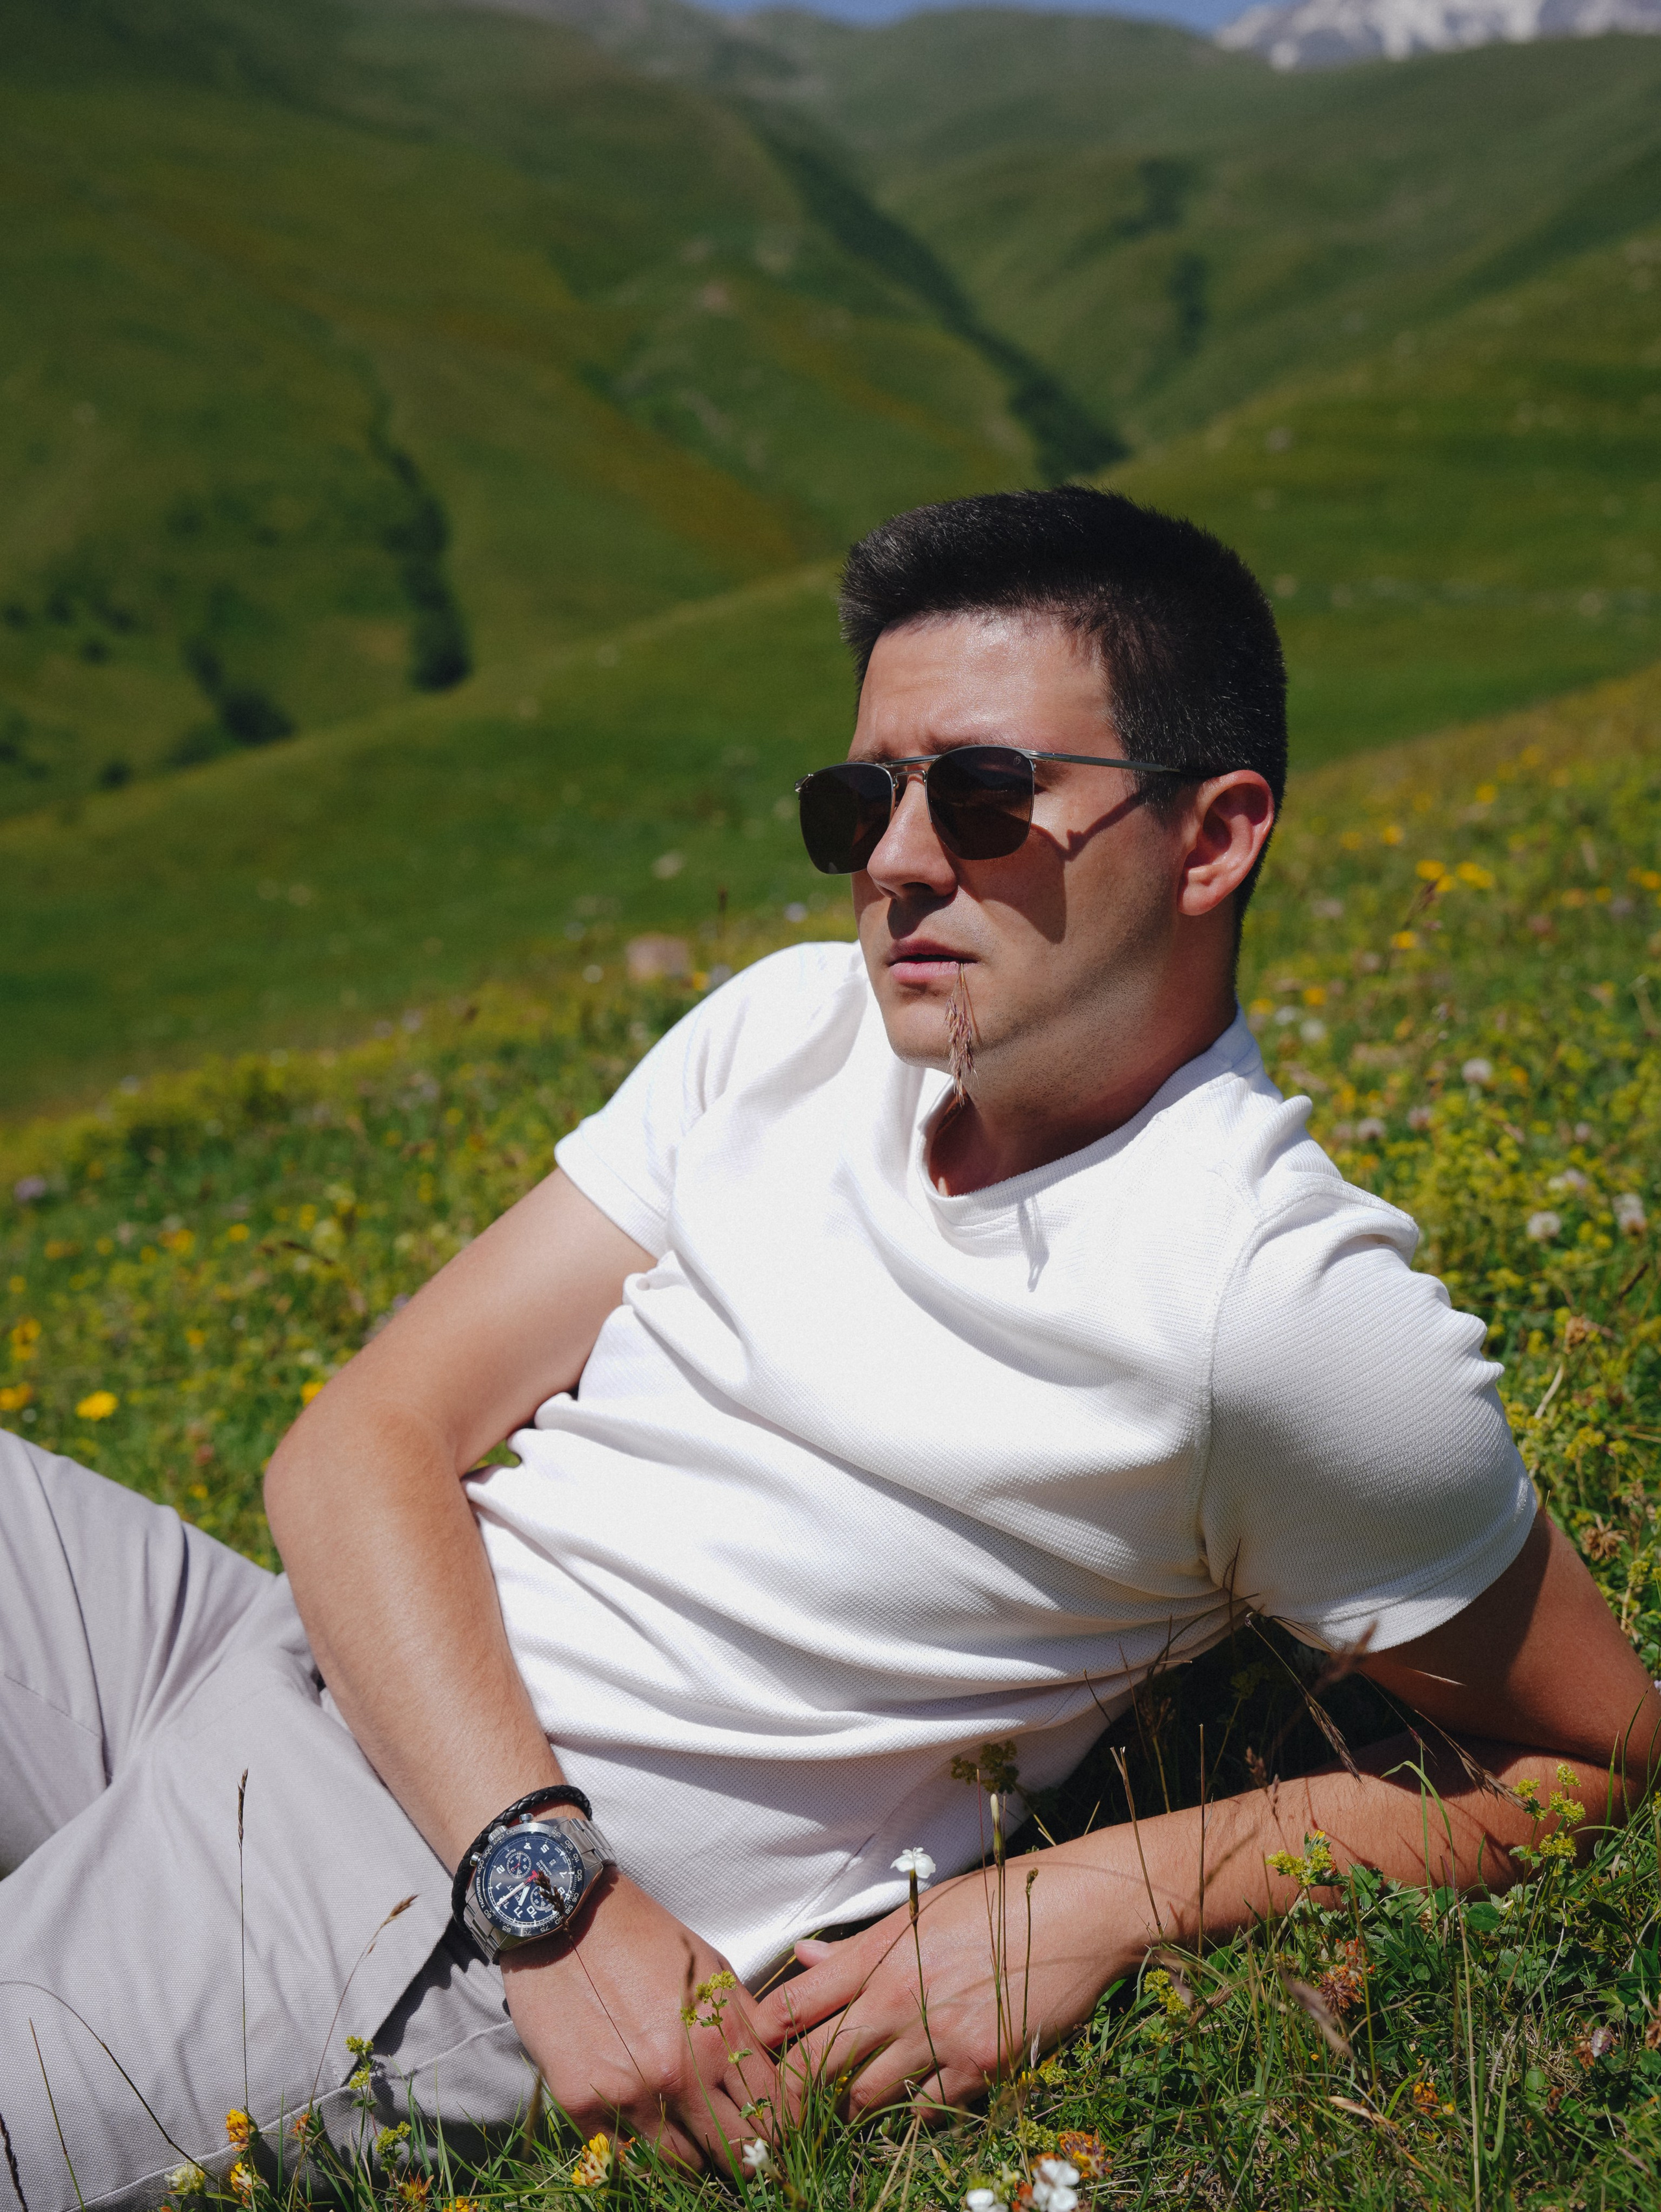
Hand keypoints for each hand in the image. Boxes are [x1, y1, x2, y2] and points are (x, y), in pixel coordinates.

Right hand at [501, 1871, 780, 2167]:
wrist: (568, 1918)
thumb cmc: (646, 1937)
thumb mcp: (711, 1968)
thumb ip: (743, 2023)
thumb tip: (770, 2070)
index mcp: (719, 2035)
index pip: (772, 2114)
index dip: (776, 2127)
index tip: (769, 2130)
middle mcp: (679, 2074)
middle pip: (732, 2151)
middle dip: (739, 2151)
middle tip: (728, 2140)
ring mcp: (628, 2094)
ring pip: (680, 2165)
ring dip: (688, 2151)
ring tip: (682, 2128)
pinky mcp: (581, 2104)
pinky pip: (624, 2156)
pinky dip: (637, 2149)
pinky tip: (639, 2125)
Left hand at [757, 1851, 1134, 2116]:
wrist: (1080, 1911)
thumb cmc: (999, 1900)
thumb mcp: (920, 1909)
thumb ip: (859, 1946)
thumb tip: (803, 1956)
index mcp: (878, 1952)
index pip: (790, 2007)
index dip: (760, 2040)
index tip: (751, 2057)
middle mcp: (898, 1997)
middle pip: (812, 2067)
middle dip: (792, 2095)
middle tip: (785, 2112)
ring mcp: (938, 2035)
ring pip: (863, 2100)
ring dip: (853, 2108)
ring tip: (853, 2105)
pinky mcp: (980, 2066)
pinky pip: (925, 2112)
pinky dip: (914, 2113)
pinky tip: (919, 2098)